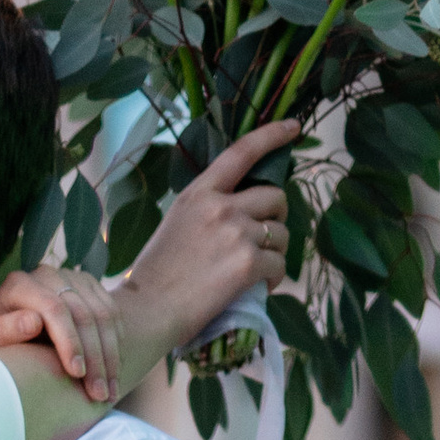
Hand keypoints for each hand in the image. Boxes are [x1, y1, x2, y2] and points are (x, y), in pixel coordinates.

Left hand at [0, 269, 130, 399]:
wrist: (12, 330)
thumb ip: (5, 331)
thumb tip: (33, 322)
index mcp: (19, 284)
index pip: (54, 309)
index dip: (69, 341)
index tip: (77, 374)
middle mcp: (47, 274)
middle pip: (83, 313)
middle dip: (95, 358)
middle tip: (99, 395)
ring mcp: (71, 277)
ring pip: (103, 315)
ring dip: (111, 357)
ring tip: (110, 392)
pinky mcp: (89, 285)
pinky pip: (112, 313)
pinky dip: (116, 344)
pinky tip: (114, 372)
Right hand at [118, 123, 298, 352]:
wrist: (145, 311)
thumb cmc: (153, 277)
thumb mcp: (175, 225)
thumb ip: (207, 212)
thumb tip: (244, 215)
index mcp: (198, 193)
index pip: (241, 152)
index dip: (272, 135)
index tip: (294, 127)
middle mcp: (220, 206)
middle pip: (275, 197)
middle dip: (277, 218)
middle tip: (265, 239)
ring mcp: (236, 233)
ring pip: (282, 234)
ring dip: (276, 253)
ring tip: (258, 271)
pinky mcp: (247, 262)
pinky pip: (279, 265)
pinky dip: (275, 278)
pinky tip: (260, 288)